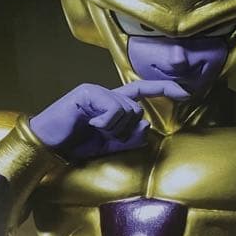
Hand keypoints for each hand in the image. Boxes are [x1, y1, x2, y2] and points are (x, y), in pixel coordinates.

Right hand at [29, 80, 188, 160]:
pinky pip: (113, 108)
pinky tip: (90, 125)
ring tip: (93, 131)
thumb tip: (145, 126)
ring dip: (114, 129)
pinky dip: (106, 122)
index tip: (187, 93)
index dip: (165, 88)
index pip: (142, 91)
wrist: (48, 147)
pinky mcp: (87, 93)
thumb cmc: (76, 147)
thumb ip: (129, 137)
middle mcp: (106, 94)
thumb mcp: (109, 146)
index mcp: (112, 104)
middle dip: (126, 131)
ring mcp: (96, 91)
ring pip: (127, 111)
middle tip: (103, 137)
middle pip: (137, 111)